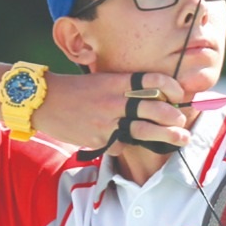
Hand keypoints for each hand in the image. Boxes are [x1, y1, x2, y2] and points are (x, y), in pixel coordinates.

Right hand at [38, 72, 190, 151]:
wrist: (42, 101)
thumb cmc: (76, 90)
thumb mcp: (101, 80)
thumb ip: (125, 88)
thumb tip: (154, 97)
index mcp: (116, 81)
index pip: (152, 80)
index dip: (171, 86)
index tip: (179, 93)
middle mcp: (114, 100)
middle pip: (154, 108)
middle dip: (174, 116)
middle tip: (182, 120)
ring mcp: (107, 121)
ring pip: (144, 130)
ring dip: (167, 135)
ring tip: (181, 138)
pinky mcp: (99, 139)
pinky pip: (122, 144)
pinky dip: (128, 144)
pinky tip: (129, 142)